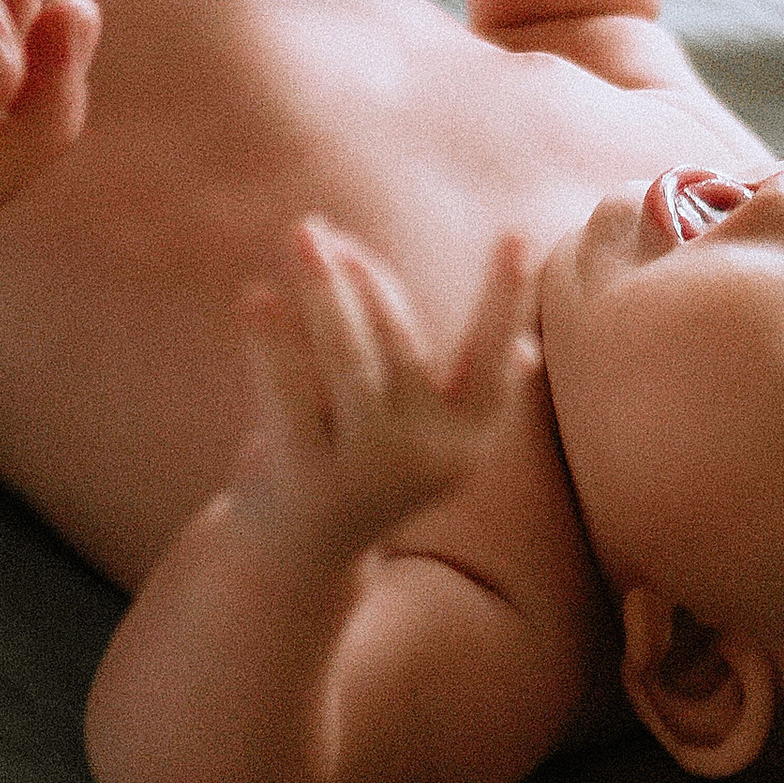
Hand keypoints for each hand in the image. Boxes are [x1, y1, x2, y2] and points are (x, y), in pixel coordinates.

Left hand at [233, 221, 538, 559]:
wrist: (302, 553)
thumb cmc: (372, 461)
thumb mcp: (428, 431)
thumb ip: (463, 383)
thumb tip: (525, 350)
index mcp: (466, 439)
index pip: (492, 359)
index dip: (506, 298)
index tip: (516, 233)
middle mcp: (424, 456)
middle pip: (398, 343)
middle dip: (364, 277)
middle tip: (323, 229)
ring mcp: (365, 469)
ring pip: (345, 359)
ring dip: (323, 290)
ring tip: (302, 235)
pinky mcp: (305, 476)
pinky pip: (287, 393)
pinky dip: (272, 341)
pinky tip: (258, 297)